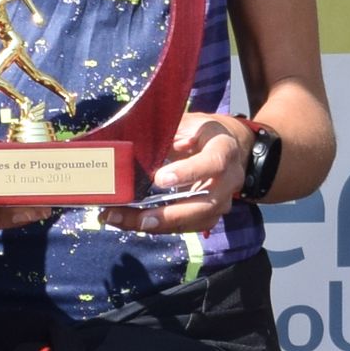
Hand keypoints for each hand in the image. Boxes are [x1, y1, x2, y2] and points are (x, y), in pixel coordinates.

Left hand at [106, 112, 249, 235]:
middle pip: (204, 205)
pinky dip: (157, 227)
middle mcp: (228, 181)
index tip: (160, 179)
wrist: (227, 148)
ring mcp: (221, 202)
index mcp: (224, 150)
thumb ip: (167, 132)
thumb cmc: (201, 133)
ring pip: (193, 222)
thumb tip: (131, 141)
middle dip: (170, 215)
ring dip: (156, 225)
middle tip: (139, 218)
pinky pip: (185, 227)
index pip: (212, 164)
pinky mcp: (209, 216)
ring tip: (121, 219)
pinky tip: (129, 221)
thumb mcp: (188, 124)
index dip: (188, 173)